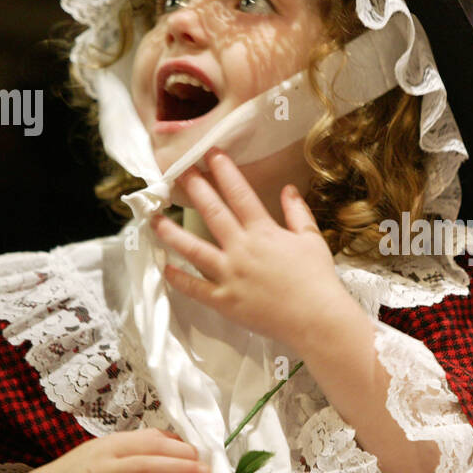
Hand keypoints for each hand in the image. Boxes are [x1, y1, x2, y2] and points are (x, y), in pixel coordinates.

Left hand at [149, 149, 344, 348]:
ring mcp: (229, 274)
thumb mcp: (311, 240)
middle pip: (212, 212)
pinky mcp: (224, 300)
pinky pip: (195, 287)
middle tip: (177, 172)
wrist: (316, 319)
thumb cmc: (317, 280)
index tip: (210, 153)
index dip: (224, 171)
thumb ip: (297, 213)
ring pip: (193, 248)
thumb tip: (288, 189)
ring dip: (171, 231)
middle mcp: (241, 248)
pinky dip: (178, 278)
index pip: (239, 193)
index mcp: (263, 232)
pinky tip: (165, 267)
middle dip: (194, 189)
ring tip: (155, 218)